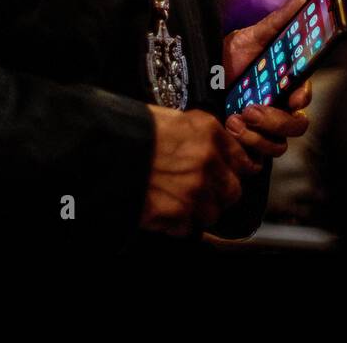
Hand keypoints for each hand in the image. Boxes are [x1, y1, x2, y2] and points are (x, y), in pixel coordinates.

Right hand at [140, 105, 260, 236]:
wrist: (104, 150)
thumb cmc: (132, 130)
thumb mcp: (173, 118)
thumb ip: (200, 134)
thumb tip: (213, 145)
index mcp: (208, 134)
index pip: (242, 159)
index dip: (236, 168)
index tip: (230, 172)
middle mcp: (207, 163)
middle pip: (233, 190)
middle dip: (220, 192)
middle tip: (203, 189)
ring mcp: (194, 192)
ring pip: (213, 213)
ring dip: (199, 210)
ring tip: (180, 200)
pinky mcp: (177, 216)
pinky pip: (190, 228)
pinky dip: (180, 223)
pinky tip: (166, 209)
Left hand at [221, 0, 313, 164]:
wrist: (200, 80)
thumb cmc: (229, 58)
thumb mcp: (248, 38)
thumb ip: (274, 23)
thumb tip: (298, 0)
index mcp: (285, 85)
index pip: (304, 97)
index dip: (302, 99)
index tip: (291, 96)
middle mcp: (279, 110)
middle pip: (296, 126)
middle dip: (275, 121)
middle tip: (250, 109)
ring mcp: (265, 130)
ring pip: (278, 145)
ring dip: (256, 136)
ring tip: (232, 120)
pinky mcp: (249, 145)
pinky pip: (258, 158)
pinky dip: (245, 146)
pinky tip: (228, 128)